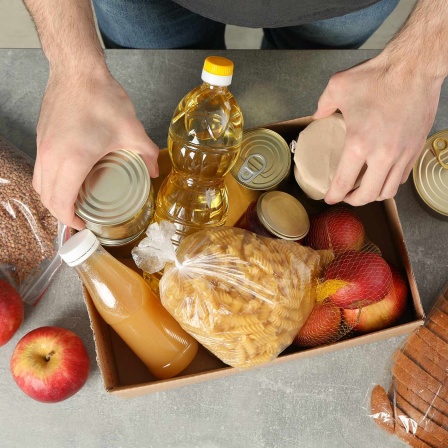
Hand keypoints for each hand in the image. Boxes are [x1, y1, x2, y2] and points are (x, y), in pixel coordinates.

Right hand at [33, 68, 158, 229]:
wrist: (77, 71)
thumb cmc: (102, 99)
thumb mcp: (131, 130)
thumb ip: (146, 154)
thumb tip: (155, 172)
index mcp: (72, 161)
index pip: (61, 202)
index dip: (70, 220)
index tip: (83, 225)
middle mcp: (50, 157)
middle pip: (46, 197)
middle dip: (62, 213)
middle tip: (81, 217)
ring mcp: (42, 147)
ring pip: (39, 184)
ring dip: (54, 198)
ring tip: (74, 201)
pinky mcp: (40, 138)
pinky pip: (40, 169)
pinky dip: (50, 182)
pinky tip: (68, 179)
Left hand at [313, 54, 441, 205]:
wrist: (415, 68)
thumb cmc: (377, 77)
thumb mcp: (338, 87)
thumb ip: (322, 105)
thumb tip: (317, 116)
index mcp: (359, 144)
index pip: (344, 182)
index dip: (334, 195)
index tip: (329, 198)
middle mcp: (382, 155)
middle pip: (368, 195)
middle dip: (353, 201)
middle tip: (345, 197)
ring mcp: (402, 154)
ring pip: (388, 190)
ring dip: (373, 196)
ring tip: (363, 190)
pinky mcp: (415, 149)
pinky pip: (402, 177)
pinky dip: (390, 183)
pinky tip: (381, 176)